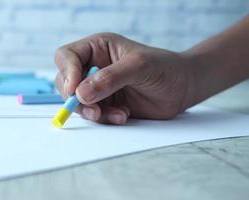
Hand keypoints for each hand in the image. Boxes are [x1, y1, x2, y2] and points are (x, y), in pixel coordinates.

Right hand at [54, 33, 195, 124]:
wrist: (183, 88)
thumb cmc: (165, 68)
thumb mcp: (139, 66)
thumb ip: (110, 78)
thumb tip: (81, 93)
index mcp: (98, 48)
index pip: (67, 56)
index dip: (67, 72)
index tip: (74, 90)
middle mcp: (93, 67)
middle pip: (66, 82)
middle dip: (76, 98)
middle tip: (93, 110)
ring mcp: (98, 87)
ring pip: (78, 102)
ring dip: (93, 112)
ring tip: (117, 114)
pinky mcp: (106, 104)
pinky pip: (94, 114)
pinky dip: (105, 118)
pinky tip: (123, 115)